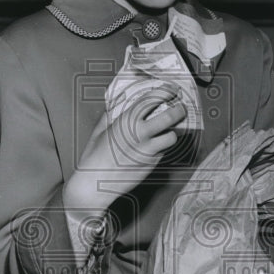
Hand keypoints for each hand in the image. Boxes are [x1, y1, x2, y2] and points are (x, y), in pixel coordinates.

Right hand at [64, 84, 186, 210]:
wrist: (93, 184)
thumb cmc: (93, 157)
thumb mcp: (100, 130)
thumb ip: (111, 115)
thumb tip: (118, 104)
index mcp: (127, 120)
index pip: (153, 99)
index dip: (166, 91)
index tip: (171, 89)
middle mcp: (141, 134)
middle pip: (171, 116)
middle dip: (180, 110)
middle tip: (181, 108)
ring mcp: (148, 151)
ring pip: (172, 137)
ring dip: (173, 132)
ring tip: (168, 130)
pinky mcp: (152, 165)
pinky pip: (164, 151)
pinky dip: (163, 146)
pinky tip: (156, 146)